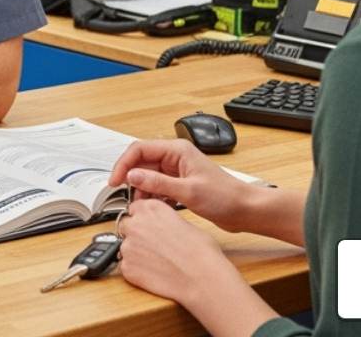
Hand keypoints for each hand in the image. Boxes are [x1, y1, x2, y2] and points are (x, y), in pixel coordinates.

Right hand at [110, 139, 254, 231]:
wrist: (245, 210)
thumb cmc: (225, 197)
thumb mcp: (188, 191)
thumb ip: (157, 183)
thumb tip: (132, 176)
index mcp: (177, 150)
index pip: (139, 149)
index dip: (124, 164)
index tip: (115, 181)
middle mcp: (175, 157)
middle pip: (141, 161)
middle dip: (130, 178)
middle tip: (122, 194)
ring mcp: (176, 171)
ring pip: (147, 176)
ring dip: (141, 190)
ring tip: (141, 205)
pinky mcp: (179, 184)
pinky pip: (156, 187)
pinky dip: (151, 197)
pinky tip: (154, 208)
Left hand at [116, 199, 245, 313]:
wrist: (201, 278)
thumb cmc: (201, 252)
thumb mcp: (185, 223)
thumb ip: (165, 220)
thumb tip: (163, 226)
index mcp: (151, 209)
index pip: (135, 208)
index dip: (143, 218)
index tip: (148, 226)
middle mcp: (135, 224)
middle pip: (127, 226)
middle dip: (137, 234)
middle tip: (154, 246)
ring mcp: (128, 247)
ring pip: (126, 247)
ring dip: (136, 253)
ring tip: (157, 262)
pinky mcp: (127, 268)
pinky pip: (126, 266)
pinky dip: (136, 270)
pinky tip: (153, 273)